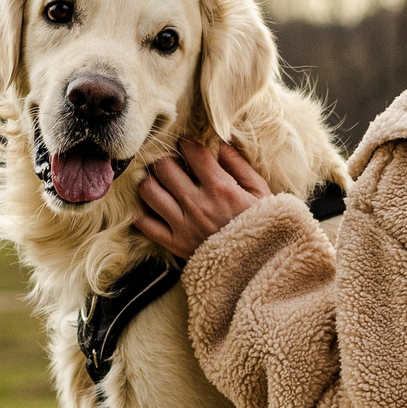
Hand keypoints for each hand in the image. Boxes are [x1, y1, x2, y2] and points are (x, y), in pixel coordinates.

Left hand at [134, 139, 270, 259]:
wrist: (261, 265)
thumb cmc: (263, 224)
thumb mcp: (260, 191)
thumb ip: (238, 164)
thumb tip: (218, 142)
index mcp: (221, 188)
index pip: (192, 152)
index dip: (187, 143)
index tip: (188, 145)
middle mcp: (198, 204)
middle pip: (163, 168)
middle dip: (166, 159)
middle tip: (173, 164)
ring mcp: (183, 225)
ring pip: (148, 191)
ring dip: (152, 182)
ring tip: (161, 183)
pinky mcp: (175, 244)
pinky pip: (145, 224)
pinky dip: (143, 213)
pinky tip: (155, 207)